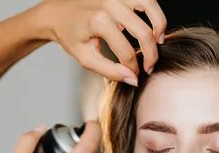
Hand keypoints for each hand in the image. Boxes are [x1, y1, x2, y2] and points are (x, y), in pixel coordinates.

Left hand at [42, 0, 166, 83]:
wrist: (58, 14)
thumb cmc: (71, 36)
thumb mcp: (86, 59)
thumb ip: (109, 71)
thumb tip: (133, 79)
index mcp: (99, 22)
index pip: (127, 52)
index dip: (133, 68)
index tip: (134, 76)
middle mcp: (110, 5)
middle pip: (143, 32)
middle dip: (150, 54)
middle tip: (149, 67)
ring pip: (151, 7)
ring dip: (159, 27)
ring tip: (158, 42)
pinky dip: (154, 12)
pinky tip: (152, 27)